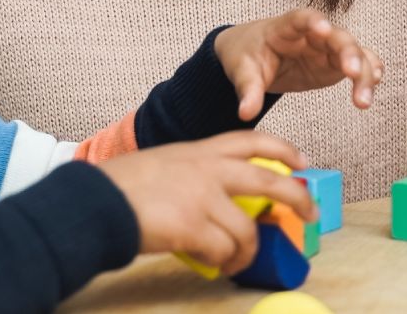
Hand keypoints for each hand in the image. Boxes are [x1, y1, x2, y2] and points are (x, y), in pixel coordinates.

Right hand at [97, 131, 315, 274]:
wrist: (95, 202)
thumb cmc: (121, 187)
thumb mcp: (164, 164)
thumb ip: (194, 174)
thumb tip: (220, 200)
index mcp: (199, 151)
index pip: (251, 141)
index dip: (283, 150)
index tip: (302, 163)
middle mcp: (206, 169)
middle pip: (268, 180)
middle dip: (297, 198)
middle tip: (311, 213)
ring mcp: (201, 197)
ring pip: (247, 230)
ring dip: (246, 251)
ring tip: (237, 261)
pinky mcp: (193, 226)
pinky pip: (225, 250)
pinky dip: (224, 262)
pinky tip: (216, 264)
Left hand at [214, 8, 384, 120]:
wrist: (253, 55)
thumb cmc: (247, 54)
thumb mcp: (242, 71)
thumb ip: (248, 90)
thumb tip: (246, 112)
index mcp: (286, 27)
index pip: (302, 18)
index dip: (313, 21)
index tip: (323, 28)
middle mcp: (313, 34)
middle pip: (337, 36)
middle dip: (348, 52)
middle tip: (352, 72)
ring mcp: (327, 48)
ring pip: (353, 53)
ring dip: (362, 72)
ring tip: (363, 100)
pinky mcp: (335, 64)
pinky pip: (358, 64)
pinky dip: (368, 71)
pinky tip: (375, 83)